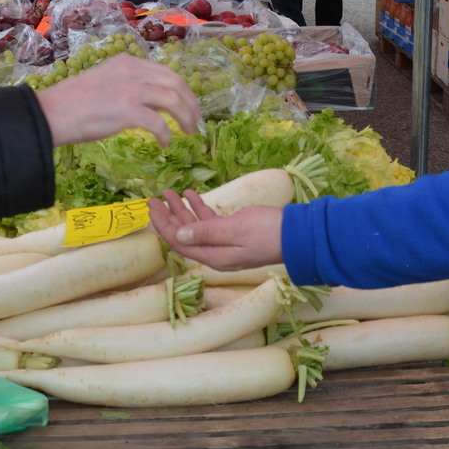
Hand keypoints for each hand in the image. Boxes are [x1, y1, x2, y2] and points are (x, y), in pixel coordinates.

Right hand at [35, 55, 201, 147]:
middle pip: (176, 83)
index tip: (188, 105)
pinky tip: (165, 143)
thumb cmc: (74, 103)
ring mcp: (132, 89)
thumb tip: (154, 104)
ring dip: (185, 118)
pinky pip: (159, 123)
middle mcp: (134, 71)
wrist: (53, 113)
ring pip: (173, 100)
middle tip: (195, 122)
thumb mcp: (107, 83)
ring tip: (187, 133)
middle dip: (190, 103)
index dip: (183, 90)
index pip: (166, 72)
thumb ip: (130, 87)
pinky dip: (167, 134)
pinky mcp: (128, 110)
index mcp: (128, 62)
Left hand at [147, 189, 284, 269]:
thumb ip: (206, 232)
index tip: (151, 208)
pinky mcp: (233, 234)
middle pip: (184, 235)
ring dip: (182, 210)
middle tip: (154, 198)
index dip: (163, 226)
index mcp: (213, 256)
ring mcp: (224, 244)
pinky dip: (199, 209)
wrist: (296, 235)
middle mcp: (215, 253)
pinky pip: (209, 223)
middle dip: (168, 216)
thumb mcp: (235, 230)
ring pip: (195, 227)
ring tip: (170, 192)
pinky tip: (192, 195)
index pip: (179, 242)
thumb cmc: (267, 231)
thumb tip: (178, 235)